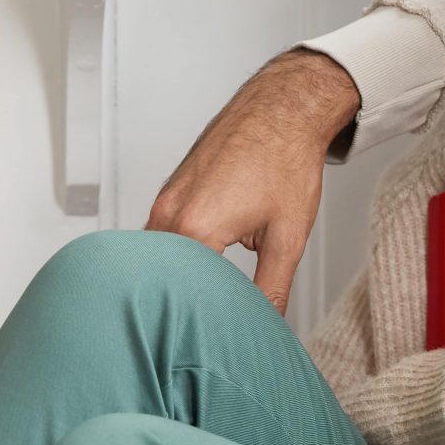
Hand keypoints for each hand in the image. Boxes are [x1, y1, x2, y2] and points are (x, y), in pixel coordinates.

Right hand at [146, 48, 361, 313]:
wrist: (282, 108)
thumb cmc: (285, 158)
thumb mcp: (287, 236)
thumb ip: (272, 289)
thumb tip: (266, 323)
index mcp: (196, 227)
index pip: (183, 294)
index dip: (202, 319)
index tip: (217, 336)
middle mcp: (170, 212)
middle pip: (161, 278)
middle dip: (180, 303)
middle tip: (203, 326)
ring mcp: (166, 199)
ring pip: (158, 256)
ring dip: (177, 278)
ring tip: (200, 301)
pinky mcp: (171, 190)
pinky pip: (161, 235)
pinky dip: (177, 255)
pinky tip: (200, 267)